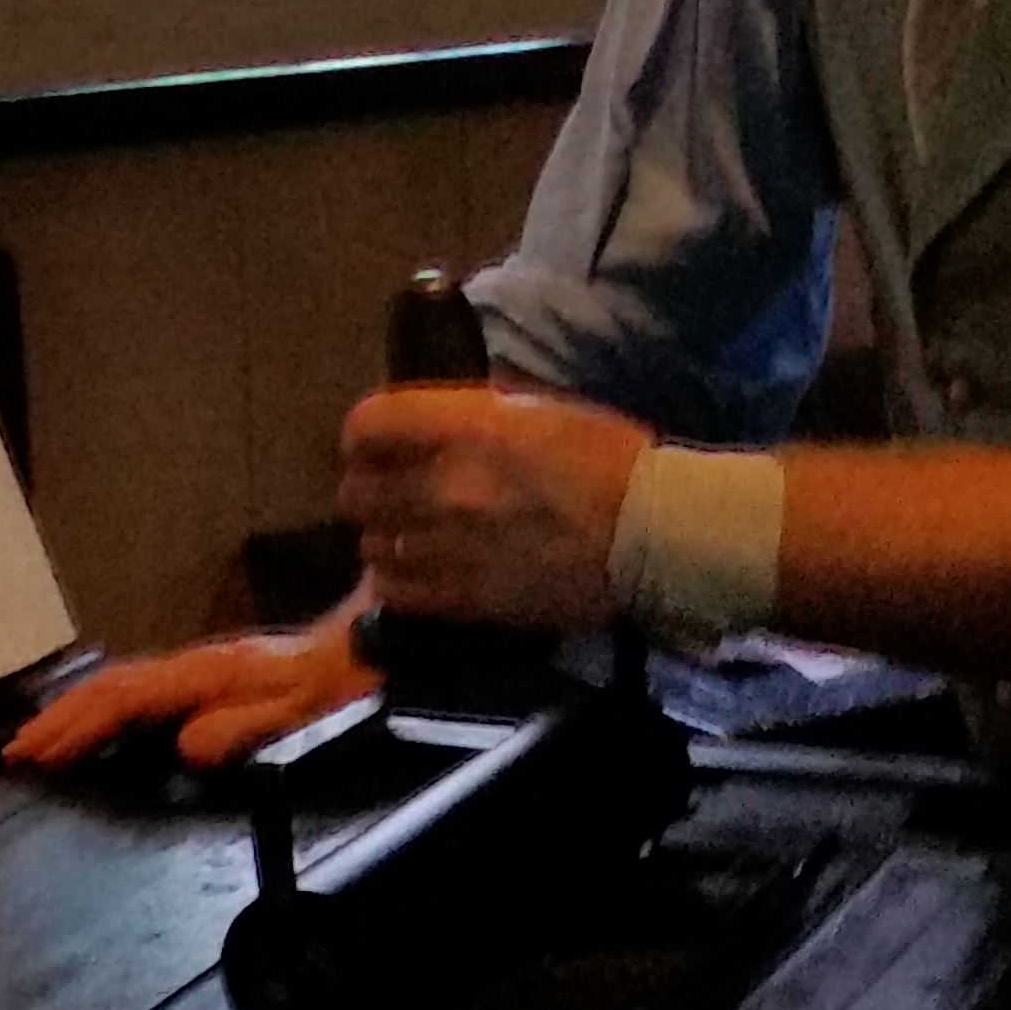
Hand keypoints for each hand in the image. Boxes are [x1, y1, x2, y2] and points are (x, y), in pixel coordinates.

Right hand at [4, 605, 371, 772]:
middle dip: (59, 719)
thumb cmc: (337, 688)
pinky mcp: (211, 675)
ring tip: (38, 736)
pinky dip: (106, 704)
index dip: (77, 727)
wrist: (370, 649)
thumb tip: (184, 748)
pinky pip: (143, 688)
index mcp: (208, 676)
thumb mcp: (297, 715)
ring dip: (76, 710)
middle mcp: (196, 665)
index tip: (37, 753)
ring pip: (122, 684)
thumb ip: (241, 729)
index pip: (125, 700)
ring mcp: (202, 667)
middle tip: (15, 751)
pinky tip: (98, 719)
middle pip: (110, 688)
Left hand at [337, 381, 645, 629]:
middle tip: (389, 489)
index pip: (367, 424)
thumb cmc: (608, 460)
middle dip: (368, 486)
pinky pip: (397, 590)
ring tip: (408, 533)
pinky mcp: (465, 599)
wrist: (652, 536)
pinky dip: (398, 578)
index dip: (363, 433)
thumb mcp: (538, 410)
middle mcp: (445, 486)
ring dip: (384, 535)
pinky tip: (418, 569)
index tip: (375, 441)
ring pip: (371, 543)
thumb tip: (431, 423)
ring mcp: (450, 548)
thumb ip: (473, 414)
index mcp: (466, 427)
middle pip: (357, 490)